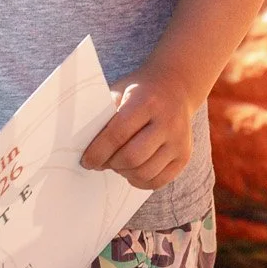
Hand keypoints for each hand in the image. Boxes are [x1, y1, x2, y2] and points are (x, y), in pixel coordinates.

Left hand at [82, 63, 195, 190]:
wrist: (175, 86)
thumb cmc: (138, 91)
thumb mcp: (119, 91)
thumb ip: (103, 115)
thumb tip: (81, 143)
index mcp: (147, 101)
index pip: (118, 133)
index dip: (98, 151)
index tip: (86, 160)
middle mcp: (168, 121)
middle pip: (132, 157)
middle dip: (110, 164)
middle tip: (100, 162)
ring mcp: (180, 140)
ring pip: (145, 172)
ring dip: (124, 173)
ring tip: (116, 163)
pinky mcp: (185, 155)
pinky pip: (159, 181)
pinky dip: (140, 181)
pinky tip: (131, 171)